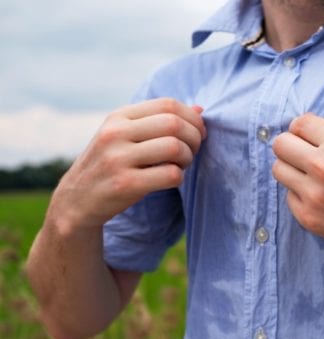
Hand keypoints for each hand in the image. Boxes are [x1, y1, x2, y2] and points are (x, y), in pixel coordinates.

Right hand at [49, 98, 206, 230]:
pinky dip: (179, 177)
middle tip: (192, 151)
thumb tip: (199, 109)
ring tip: (181, 165)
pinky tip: (171, 179)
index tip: (198, 132)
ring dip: (188, 158)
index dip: (192, 118)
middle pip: (174, 124)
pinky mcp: (125, 184)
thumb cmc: (110, 165)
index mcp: (118, 117)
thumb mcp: (126, 136)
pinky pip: (170, 174)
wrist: (76, 202)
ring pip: (174, 147)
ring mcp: (118, 158)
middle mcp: (115, 133)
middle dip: (194, 137)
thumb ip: (159, 121)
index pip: (167, 104)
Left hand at [272, 113, 323, 257]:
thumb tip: (298, 133)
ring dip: (293, 171)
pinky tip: (323, 200)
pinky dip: (301, 196)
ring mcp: (314, 194)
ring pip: (279, 170)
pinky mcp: (309, 217)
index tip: (310, 139)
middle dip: (292, 147)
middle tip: (306, 157)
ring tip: (313, 178)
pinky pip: (290, 197)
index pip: (299, 123)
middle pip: (280, 144)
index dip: (304, 131)